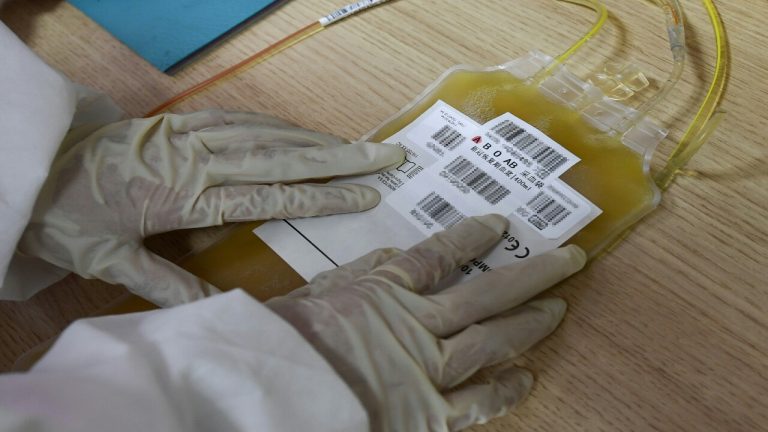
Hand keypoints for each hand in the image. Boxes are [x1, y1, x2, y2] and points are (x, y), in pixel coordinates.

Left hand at [18, 110, 403, 305]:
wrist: (37, 170)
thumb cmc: (71, 219)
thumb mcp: (110, 263)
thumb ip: (168, 284)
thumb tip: (220, 311)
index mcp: (184, 197)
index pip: (268, 197)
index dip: (320, 196)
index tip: (364, 196)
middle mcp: (196, 160)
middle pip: (280, 156)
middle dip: (339, 158)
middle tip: (385, 155)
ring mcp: (189, 135)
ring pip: (266, 133)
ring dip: (315, 139)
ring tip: (357, 147)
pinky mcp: (180, 123)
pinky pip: (239, 118)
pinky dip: (277, 125)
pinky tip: (300, 132)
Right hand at [266, 214, 585, 430]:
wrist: (277, 397)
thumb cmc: (284, 345)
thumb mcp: (314, 295)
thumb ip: (358, 273)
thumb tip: (395, 256)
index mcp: (384, 290)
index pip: (438, 255)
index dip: (473, 237)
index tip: (498, 224)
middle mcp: (417, 324)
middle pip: (486, 293)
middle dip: (531, 274)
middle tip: (568, 260)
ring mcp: (429, 368)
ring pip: (493, 340)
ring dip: (530, 322)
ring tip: (559, 308)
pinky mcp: (430, 413)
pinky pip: (478, 400)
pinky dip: (505, 389)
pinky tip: (529, 376)